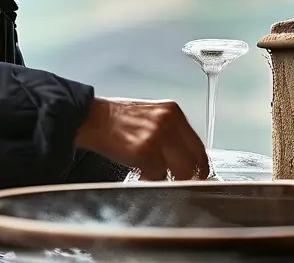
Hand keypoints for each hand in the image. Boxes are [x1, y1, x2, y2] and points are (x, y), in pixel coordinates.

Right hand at [75, 97, 208, 180]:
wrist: (93, 118)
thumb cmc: (117, 118)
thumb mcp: (151, 114)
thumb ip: (170, 130)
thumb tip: (184, 154)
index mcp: (173, 111)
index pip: (198, 144)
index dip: (201, 164)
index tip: (200, 174)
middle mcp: (169, 122)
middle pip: (193, 160)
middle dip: (188, 176)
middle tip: (179, 182)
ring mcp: (158, 137)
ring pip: (179, 171)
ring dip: (168, 177)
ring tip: (153, 172)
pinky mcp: (145, 151)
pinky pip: (157, 175)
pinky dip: (150, 178)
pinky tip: (139, 170)